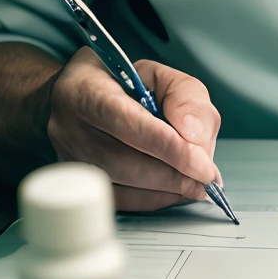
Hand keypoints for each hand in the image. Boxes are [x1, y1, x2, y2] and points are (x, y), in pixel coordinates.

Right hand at [46, 47, 222, 211]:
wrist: (73, 99)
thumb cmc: (121, 84)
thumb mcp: (160, 75)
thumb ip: (185, 98)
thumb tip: (194, 136)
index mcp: (89, 92)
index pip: (128, 123)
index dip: (170, 148)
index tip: (204, 165)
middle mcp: (71, 129)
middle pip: (126, 163)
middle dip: (175, 175)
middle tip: (207, 179)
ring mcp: (70, 161)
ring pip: (122, 188)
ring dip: (167, 190)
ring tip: (196, 185)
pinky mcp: (77, 185)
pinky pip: (118, 203)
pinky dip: (153, 200)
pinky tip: (174, 192)